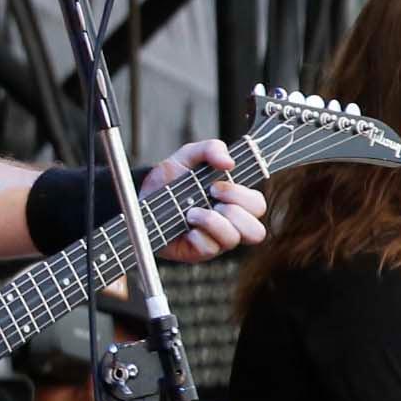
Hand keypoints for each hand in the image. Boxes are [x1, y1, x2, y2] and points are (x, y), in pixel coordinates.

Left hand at [143, 138, 267, 261]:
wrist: (143, 198)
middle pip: (256, 231)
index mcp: (234, 201)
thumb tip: (229, 162)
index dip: (241, 195)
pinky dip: (197, 234)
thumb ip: (210, 148)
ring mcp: (216, 240)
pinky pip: (209, 249)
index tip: (215, 186)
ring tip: (192, 212)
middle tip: (209, 198)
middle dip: (233, 211)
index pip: (257, 205)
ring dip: (212, 222)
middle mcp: (230, 223)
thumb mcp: (188, 156)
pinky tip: (185, 225)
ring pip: (233, 240)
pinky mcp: (199, 251)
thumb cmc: (171, 179)